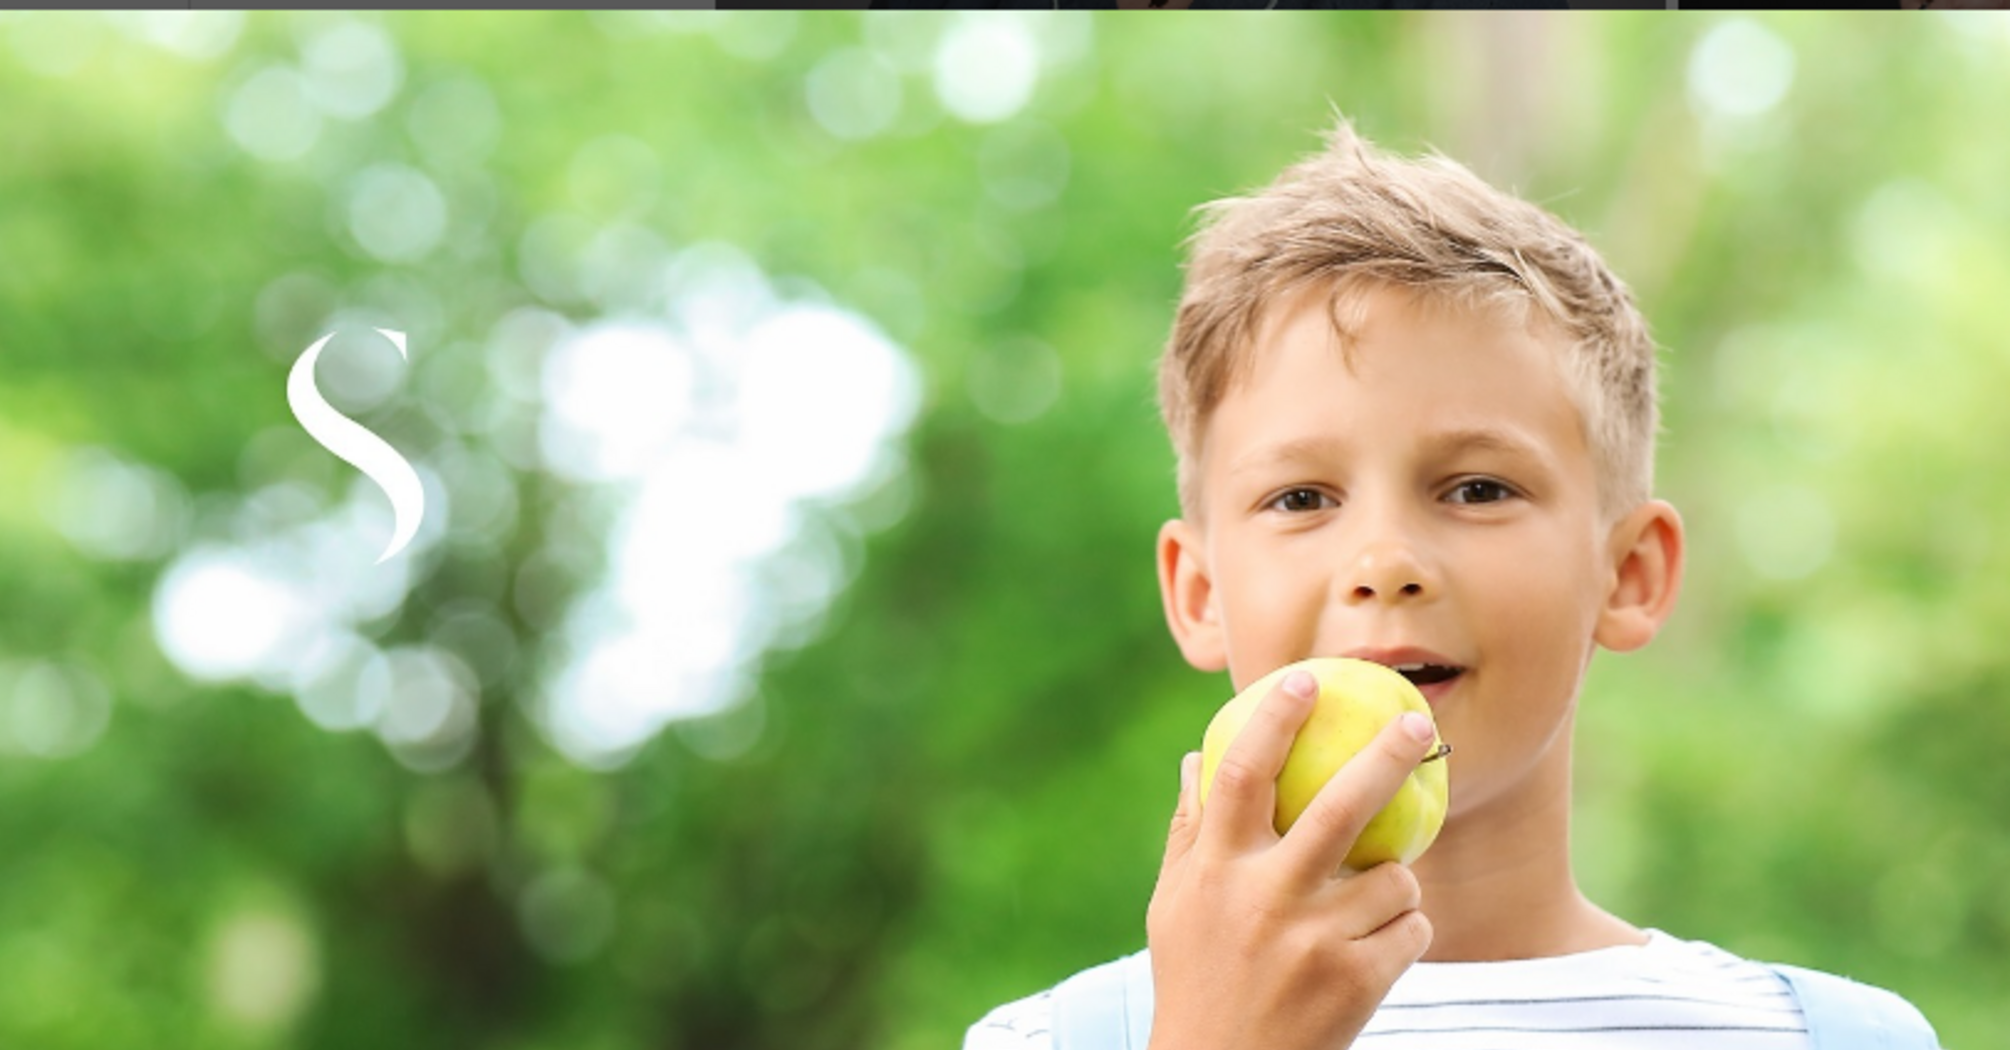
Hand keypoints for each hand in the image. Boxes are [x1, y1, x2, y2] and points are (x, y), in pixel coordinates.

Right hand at [1144, 670, 1438, 1049]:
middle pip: (1338, 807)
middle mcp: (1263, 899)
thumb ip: (1190, 832)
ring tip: (1374, 898)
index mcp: (1215, 871)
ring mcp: (1313, 942)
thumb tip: (1193, 759)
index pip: (1243, 774)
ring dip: (1396, 880)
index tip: (1306, 680)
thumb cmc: (1196, 980)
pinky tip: (1380, 946)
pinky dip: (1405, 930)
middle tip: (1417, 724)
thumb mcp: (1175, 906)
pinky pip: (1412, 930)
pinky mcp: (1356, 984)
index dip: (1275, 721)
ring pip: (1393, 878)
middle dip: (1386, 756)